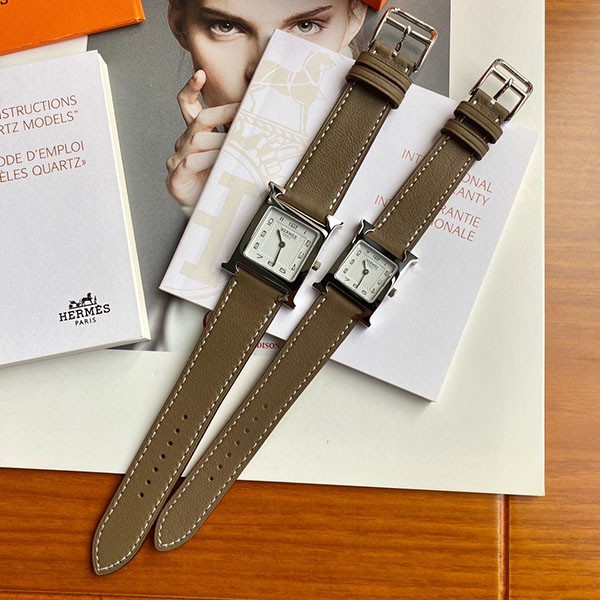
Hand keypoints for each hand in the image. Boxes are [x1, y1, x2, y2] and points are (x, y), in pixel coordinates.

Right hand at [166, 70, 238, 207]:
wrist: (206, 213)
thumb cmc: (217, 183)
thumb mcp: (229, 156)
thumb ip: (235, 138)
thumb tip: (256, 120)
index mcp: (195, 136)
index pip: (188, 106)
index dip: (191, 89)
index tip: (200, 74)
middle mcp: (184, 144)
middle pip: (199, 120)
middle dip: (220, 112)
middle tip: (240, 110)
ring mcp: (177, 160)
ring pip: (198, 140)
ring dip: (220, 141)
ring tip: (237, 144)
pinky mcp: (176, 177)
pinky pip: (191, 161)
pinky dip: (206, 159)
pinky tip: (219, 161)